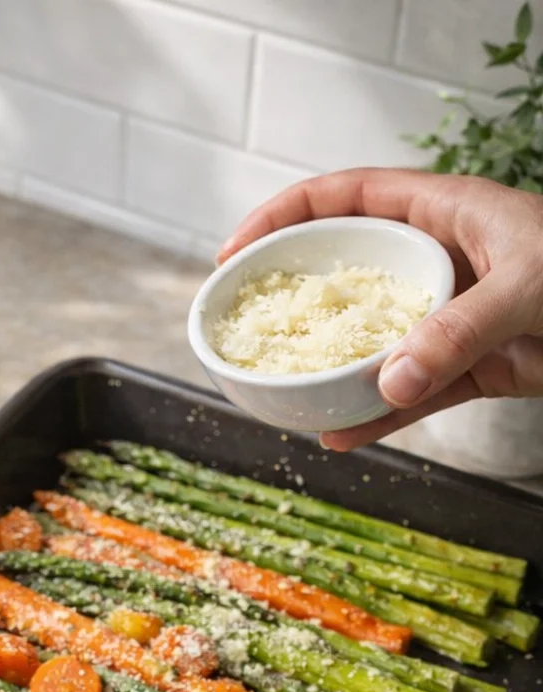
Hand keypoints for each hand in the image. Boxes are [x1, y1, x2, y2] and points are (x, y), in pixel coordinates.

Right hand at [217, 168, 542, 449]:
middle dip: (293, 298)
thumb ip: (457, 330)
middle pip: (344, 270)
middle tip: (243, 328)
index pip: (343, 197)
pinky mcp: (471, 368)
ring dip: (326, 369)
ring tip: (280, 395)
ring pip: (370, 340)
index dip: (281, 218)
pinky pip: (409, 394)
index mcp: (443, 212)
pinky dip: (375, 418)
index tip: (234, 253)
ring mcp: (450, 317)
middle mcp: (437, 261)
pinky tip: (339, 438)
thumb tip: (389, 382)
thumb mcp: (528, 288)